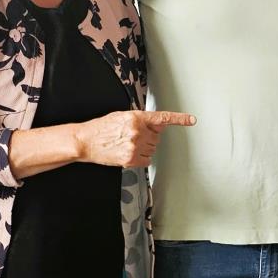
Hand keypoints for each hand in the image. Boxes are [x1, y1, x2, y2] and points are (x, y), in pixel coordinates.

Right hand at [76, 110, 196, 167]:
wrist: (85, 141)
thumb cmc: (101, 128)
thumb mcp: (121, 116)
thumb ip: (140, 120)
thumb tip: (155, 125)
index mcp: (136, 118)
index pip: (162, 118)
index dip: (179, 119)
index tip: (191, 120)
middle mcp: (137, 132)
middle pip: (157, 137)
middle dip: (148, 136)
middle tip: (132, 136)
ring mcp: (135, 146)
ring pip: (152, 149)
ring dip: (144, 147)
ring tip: (127, 144)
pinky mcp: (131, 159)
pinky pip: (146, 160)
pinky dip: (141, 158)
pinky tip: (128, 153)